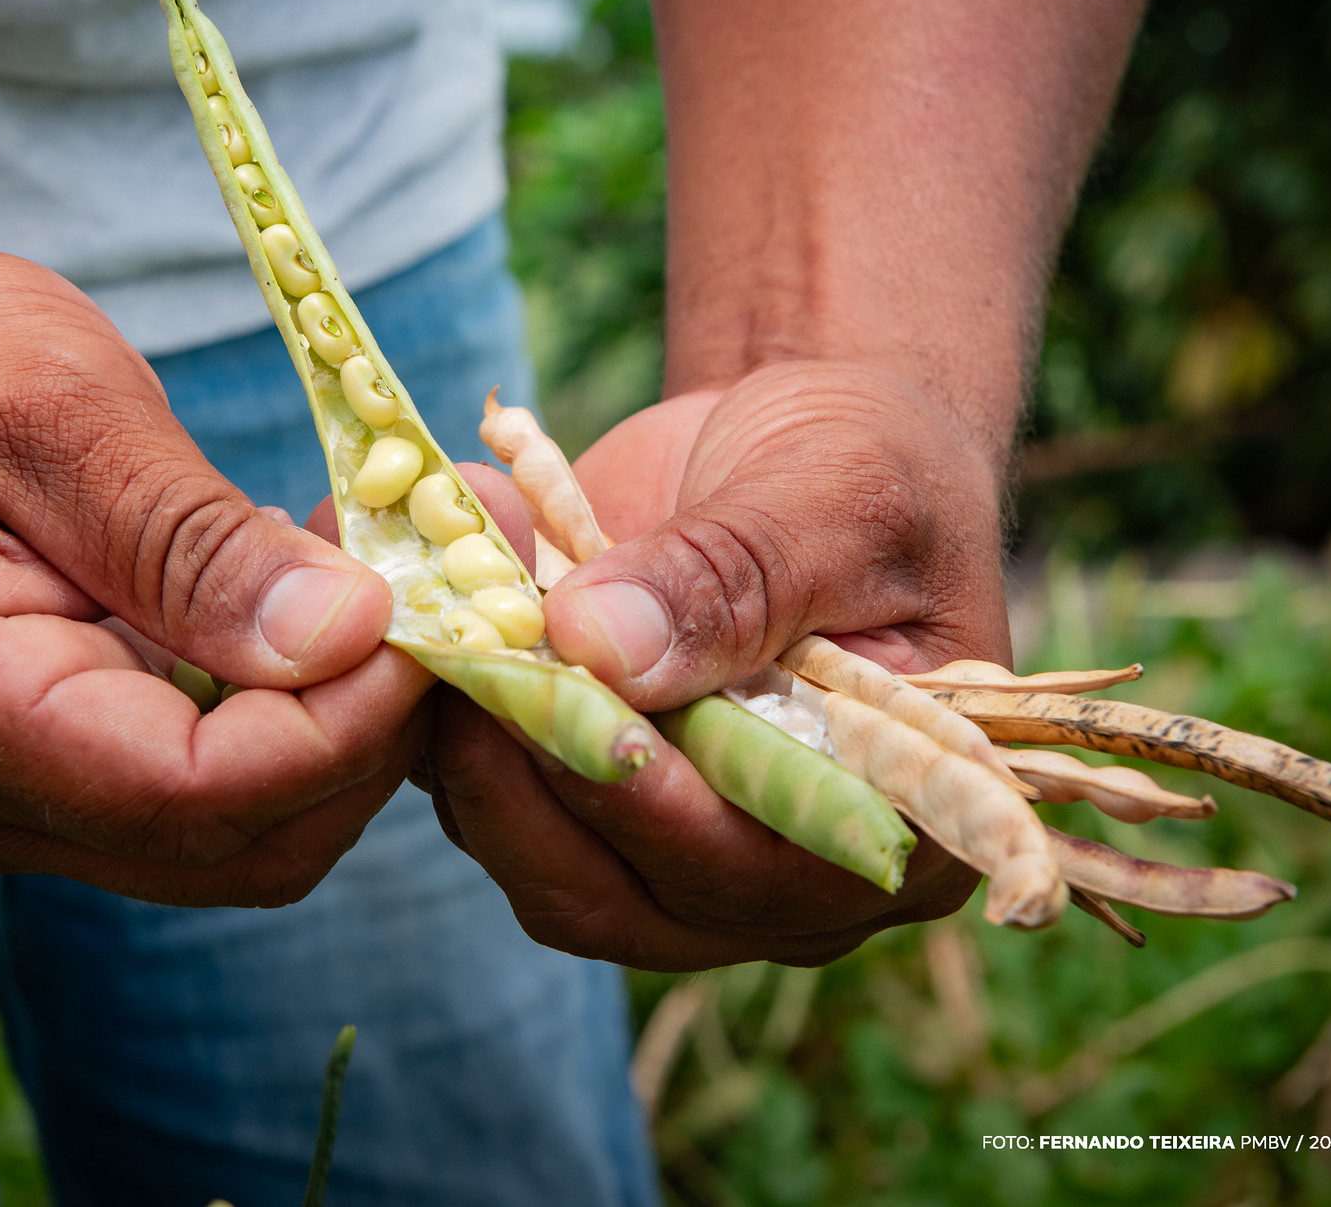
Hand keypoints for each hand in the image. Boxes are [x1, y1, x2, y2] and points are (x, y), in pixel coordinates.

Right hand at [0, 246, 429, 905]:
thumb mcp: (54, 405)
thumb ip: (190, 539)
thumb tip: (349, 637)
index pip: (186, 794)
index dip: (341, 726)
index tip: (431, 612)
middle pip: (230, 845)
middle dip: (366, 735)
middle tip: (441, 587)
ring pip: (235, 839)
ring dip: (342, 729)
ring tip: (386, 581)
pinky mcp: (40, 787)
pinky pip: (202, 794)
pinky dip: (288, 718)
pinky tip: (316, 608)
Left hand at [421, 361, 1004, 967]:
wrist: (794, 434)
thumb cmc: (864, 465)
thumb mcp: (836, 496)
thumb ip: (735, 577)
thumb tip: (599, 646)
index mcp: (897, 824)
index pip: (763, 870)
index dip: (658, 808)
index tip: (571, 707)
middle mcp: (781, 871)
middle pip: (623, 897)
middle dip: (534, 786)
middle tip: (469, 663)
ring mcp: (668, 845)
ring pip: (535, 864)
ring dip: (474, 758)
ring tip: (445, 630)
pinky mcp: (576, 792)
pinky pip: (488, 802)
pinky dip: (445, 727)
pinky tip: (433, 628)